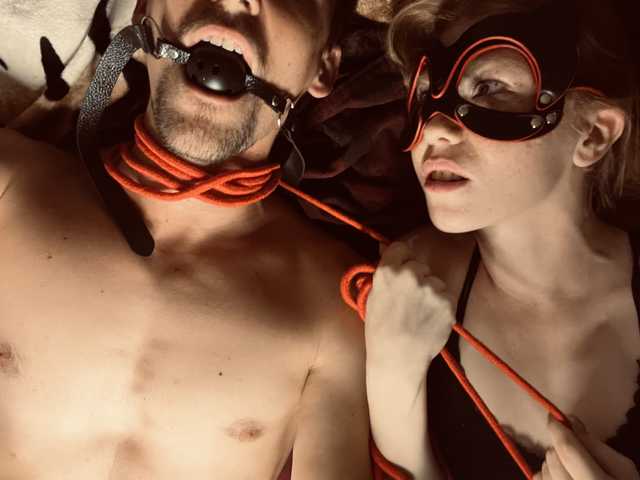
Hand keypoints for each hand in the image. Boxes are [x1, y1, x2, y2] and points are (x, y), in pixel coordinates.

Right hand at [365, 241, 455, 370]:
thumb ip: (384, 272)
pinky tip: (429, 321)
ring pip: (436, 281)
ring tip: (420, 314)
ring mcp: (431, 288)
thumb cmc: (380, 330)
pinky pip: (447, 297)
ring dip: (431, 293)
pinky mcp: (448, 302)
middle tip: (410, 300)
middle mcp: (410, 275)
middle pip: (420, 265)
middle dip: (417, 278)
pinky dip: (442, 307)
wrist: (398, 358)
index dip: (402, 259)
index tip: (401, 271)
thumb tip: (386, 247)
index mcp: (388, 271)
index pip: (401, 247)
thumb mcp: (373, 296)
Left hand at [534, 415, 638, 479]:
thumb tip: (570, 421)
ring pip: (543, 469)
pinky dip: (546, 474)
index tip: (553, 416)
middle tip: (575, 452)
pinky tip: (561, 477)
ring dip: (553, 462)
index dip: (558, 429)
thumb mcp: (622, 467)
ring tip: (571, 468)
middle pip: (553, 458)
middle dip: (560, 448)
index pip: (568, 450)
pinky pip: (538, 479)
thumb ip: (595, 445)